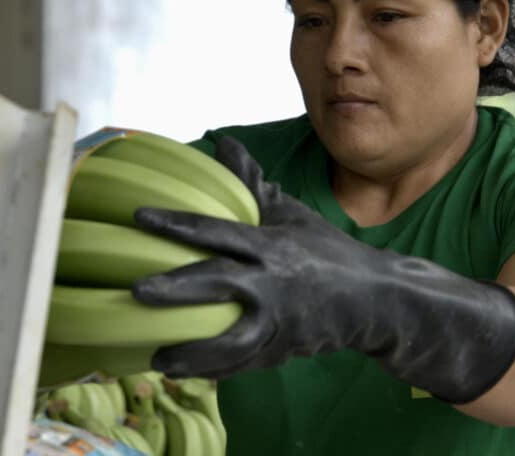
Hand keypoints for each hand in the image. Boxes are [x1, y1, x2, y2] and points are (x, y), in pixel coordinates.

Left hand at [132, 136, 514, 402]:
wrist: (376, 300)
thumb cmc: (327, 253)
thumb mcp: (290, 214)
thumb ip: (252, 184)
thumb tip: (223, 143)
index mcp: (272, 245)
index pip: (218, 231)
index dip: (178, 223)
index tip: (140, 217)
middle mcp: (274, 282)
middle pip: (220, 284)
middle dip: (178, 289)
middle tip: (137, 291)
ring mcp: (279, 322)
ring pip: (230, 340)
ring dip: (192, 352)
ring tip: (157, 359)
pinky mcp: (283, 351)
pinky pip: (244, 364)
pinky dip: (215, 370)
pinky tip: (185, 372)